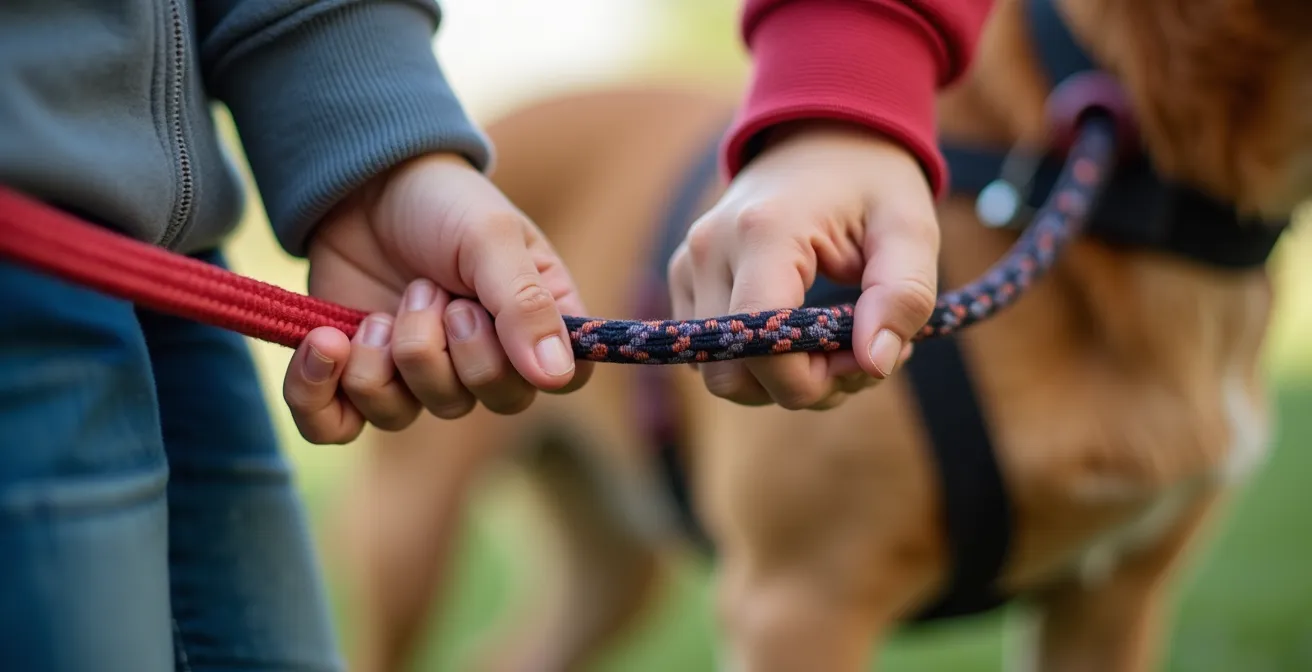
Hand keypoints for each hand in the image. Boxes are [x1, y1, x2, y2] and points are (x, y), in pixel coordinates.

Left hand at [281, 153, 592, 443]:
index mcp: (533, 322)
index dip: (524, 365)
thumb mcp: (490, 239)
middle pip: (478, 401)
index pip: (560, 381)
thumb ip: (524, 305)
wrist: (359, 184)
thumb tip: (555, 377)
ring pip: (404, 415)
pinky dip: (319, 393)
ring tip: (380, 312)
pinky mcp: (357, 380)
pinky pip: (335, 425)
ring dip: (383, 359)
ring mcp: (418, 376)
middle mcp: (484, 359)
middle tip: (425, 289)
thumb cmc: (441, 204)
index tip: (483, 314)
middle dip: (441, 346)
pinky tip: (326, 342)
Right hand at [668, 120, 936, 409]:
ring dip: (779, 381)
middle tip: (856, 357)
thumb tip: (876, 363)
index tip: (868, 360)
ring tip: (833, 347)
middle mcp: (708, 250)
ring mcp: (686, 265)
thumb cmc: (871, 182)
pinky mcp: (683, 279)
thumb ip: (903, 295)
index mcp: (763, 232)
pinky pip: (711, 357)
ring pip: (718, 375)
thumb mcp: (911, 230)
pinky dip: (758, 366)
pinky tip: (802, 338)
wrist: (821, 134)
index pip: (763, 345)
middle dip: (799, 387)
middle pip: (731, 375)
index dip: (813, 380)